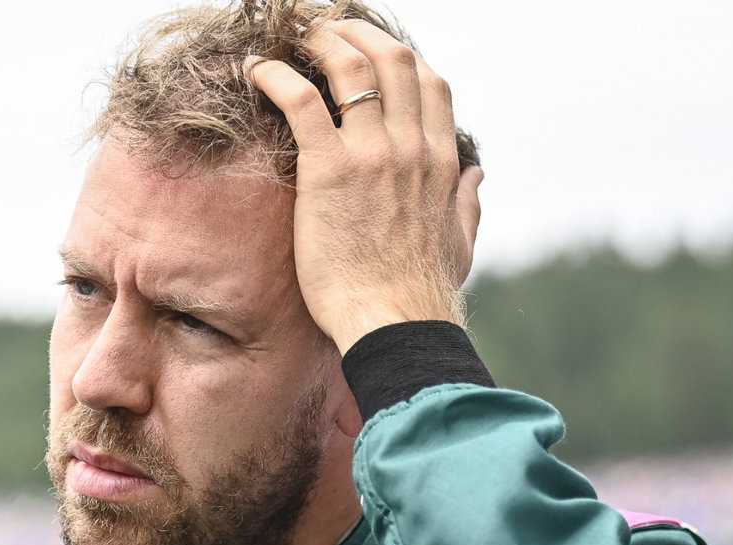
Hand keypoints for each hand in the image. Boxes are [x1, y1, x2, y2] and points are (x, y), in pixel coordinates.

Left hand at [249, 21, 483, 354]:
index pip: (431, 83)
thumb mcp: (460, 243)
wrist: (395, 324)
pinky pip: (299, 101)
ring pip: (350, 69)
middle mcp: (411, 148)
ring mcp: (372, 155)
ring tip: (296, 40)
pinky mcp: (328, 171)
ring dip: (321, 43)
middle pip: (392, 60)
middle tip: (328, 32)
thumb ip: (467, 203)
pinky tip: (256, 70)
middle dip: (358, 34)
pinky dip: (275, 76)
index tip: (372, 53)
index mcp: (441, 162)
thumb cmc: (421, 296)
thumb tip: (476, 176)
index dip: (399, 58)